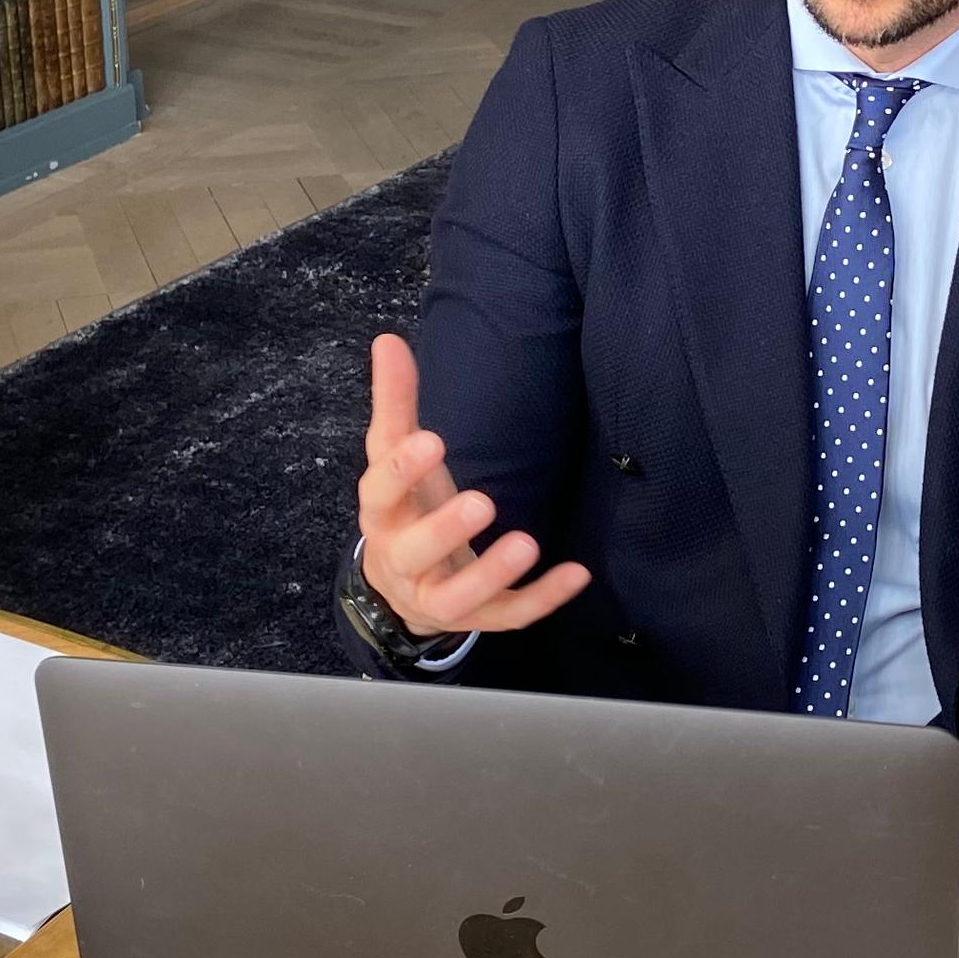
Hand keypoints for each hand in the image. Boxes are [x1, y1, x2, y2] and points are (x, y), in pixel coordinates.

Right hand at [356, 333, 592, 638]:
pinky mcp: (478, 618)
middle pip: (414, 552)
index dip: (402, 472)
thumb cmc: (404, 509)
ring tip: (526, 543)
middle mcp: (403, 561)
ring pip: (458, 597)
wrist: (400, 589)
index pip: (381, 493)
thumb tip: (388, 340)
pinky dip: (542, 599)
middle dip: (444, 530)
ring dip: (491, 573)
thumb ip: (395, 401)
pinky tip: (577, 573)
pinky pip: (509, 616)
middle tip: (481, 501)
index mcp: (382, 515)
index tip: (431, 441)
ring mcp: (439, 596)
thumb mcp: (394, 456)